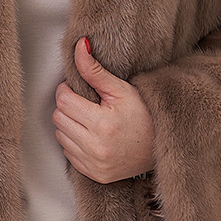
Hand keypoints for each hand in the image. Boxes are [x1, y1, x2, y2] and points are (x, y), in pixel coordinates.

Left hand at [53, 38, 155, 184]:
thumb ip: (95, 70)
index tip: (78, 89)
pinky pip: (68, 154)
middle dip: (68, 106)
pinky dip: (74, 142)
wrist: (162, 146)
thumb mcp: (121, 89)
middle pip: (58, 118)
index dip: (67, 90)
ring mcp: (94, 164)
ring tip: (89, 119)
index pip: (63, 100)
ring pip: (60, 136)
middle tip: (85, 102)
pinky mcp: (94, 174)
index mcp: (102, 124)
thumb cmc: (145, 115)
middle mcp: (96, 147)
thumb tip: (79, 46)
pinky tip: (91, 135)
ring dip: (69, 125)